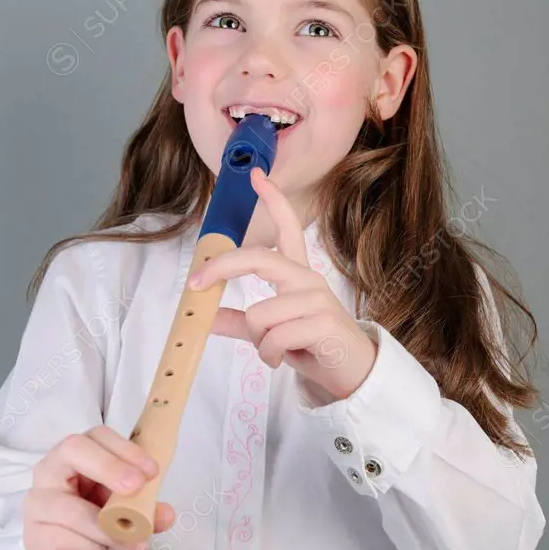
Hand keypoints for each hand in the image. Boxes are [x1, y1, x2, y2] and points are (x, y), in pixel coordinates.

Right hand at [24, 425, 175, 549]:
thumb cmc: (95, 517)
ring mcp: (37, 503)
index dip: (125, 450)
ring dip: (104, 528)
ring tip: (132, 546)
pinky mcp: (32, 537)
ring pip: (68, 508)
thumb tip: (166, 514)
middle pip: (74, 450)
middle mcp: (50, 470)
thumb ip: (146, 508)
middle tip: (135, 488)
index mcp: (77, 455)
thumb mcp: (123, 508)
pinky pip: (61, 545)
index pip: (97, 436)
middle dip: (109, 467)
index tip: (151, 472)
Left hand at [187, 167, 377, 402]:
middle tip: (195, 283)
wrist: (353, 374)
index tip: (257, 176)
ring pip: (258, 313)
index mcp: (298, 276)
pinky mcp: (322, 323)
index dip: (273, 201)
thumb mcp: (271, 332)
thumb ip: (240, 323)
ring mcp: (316, 300)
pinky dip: (269, 355)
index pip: (288, 230)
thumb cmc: (312, 347)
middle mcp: (308, 280)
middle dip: (222, 267)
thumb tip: (207, 317)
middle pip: (259, 258)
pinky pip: (273, 337)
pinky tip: (281, 360)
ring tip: (274, 352)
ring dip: (257, 341)